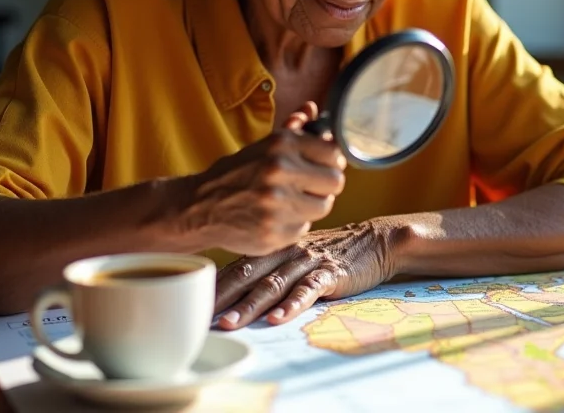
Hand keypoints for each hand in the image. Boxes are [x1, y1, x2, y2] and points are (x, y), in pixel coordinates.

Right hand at [181, 103, 345, 255]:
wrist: (201, 206)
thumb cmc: (239, 172)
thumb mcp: (265, 144)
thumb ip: (295, 127)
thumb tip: (312, 109)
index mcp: (282, 144)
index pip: (335, 153)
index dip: (330, 161)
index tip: (322, 165)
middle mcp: (280, 171)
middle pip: (335, 182)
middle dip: (325, 184)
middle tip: (310, 185)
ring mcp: (277, 204)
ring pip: (323, 206)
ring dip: (311, 204)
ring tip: (291, 200)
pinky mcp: (274, 233)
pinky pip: (304, 227)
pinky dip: (293, 223)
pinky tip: (276, 216)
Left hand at [214, 219, 399, 329]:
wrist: (374, 239)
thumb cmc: (331, 249)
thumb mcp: (296, 251)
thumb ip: (268, 264)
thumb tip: (231, 287)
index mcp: (275, 245)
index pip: (238, 265)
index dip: (214, 285)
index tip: (189, 302)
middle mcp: (286, 251)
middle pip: (249, 275)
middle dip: (223, 298)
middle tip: (201, 317)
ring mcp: (308, 261)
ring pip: (274, 283)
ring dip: (251, 305)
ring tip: (231, 323)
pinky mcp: (330, 272)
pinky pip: (309, 288)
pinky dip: (293, 304)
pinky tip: (279, 318)